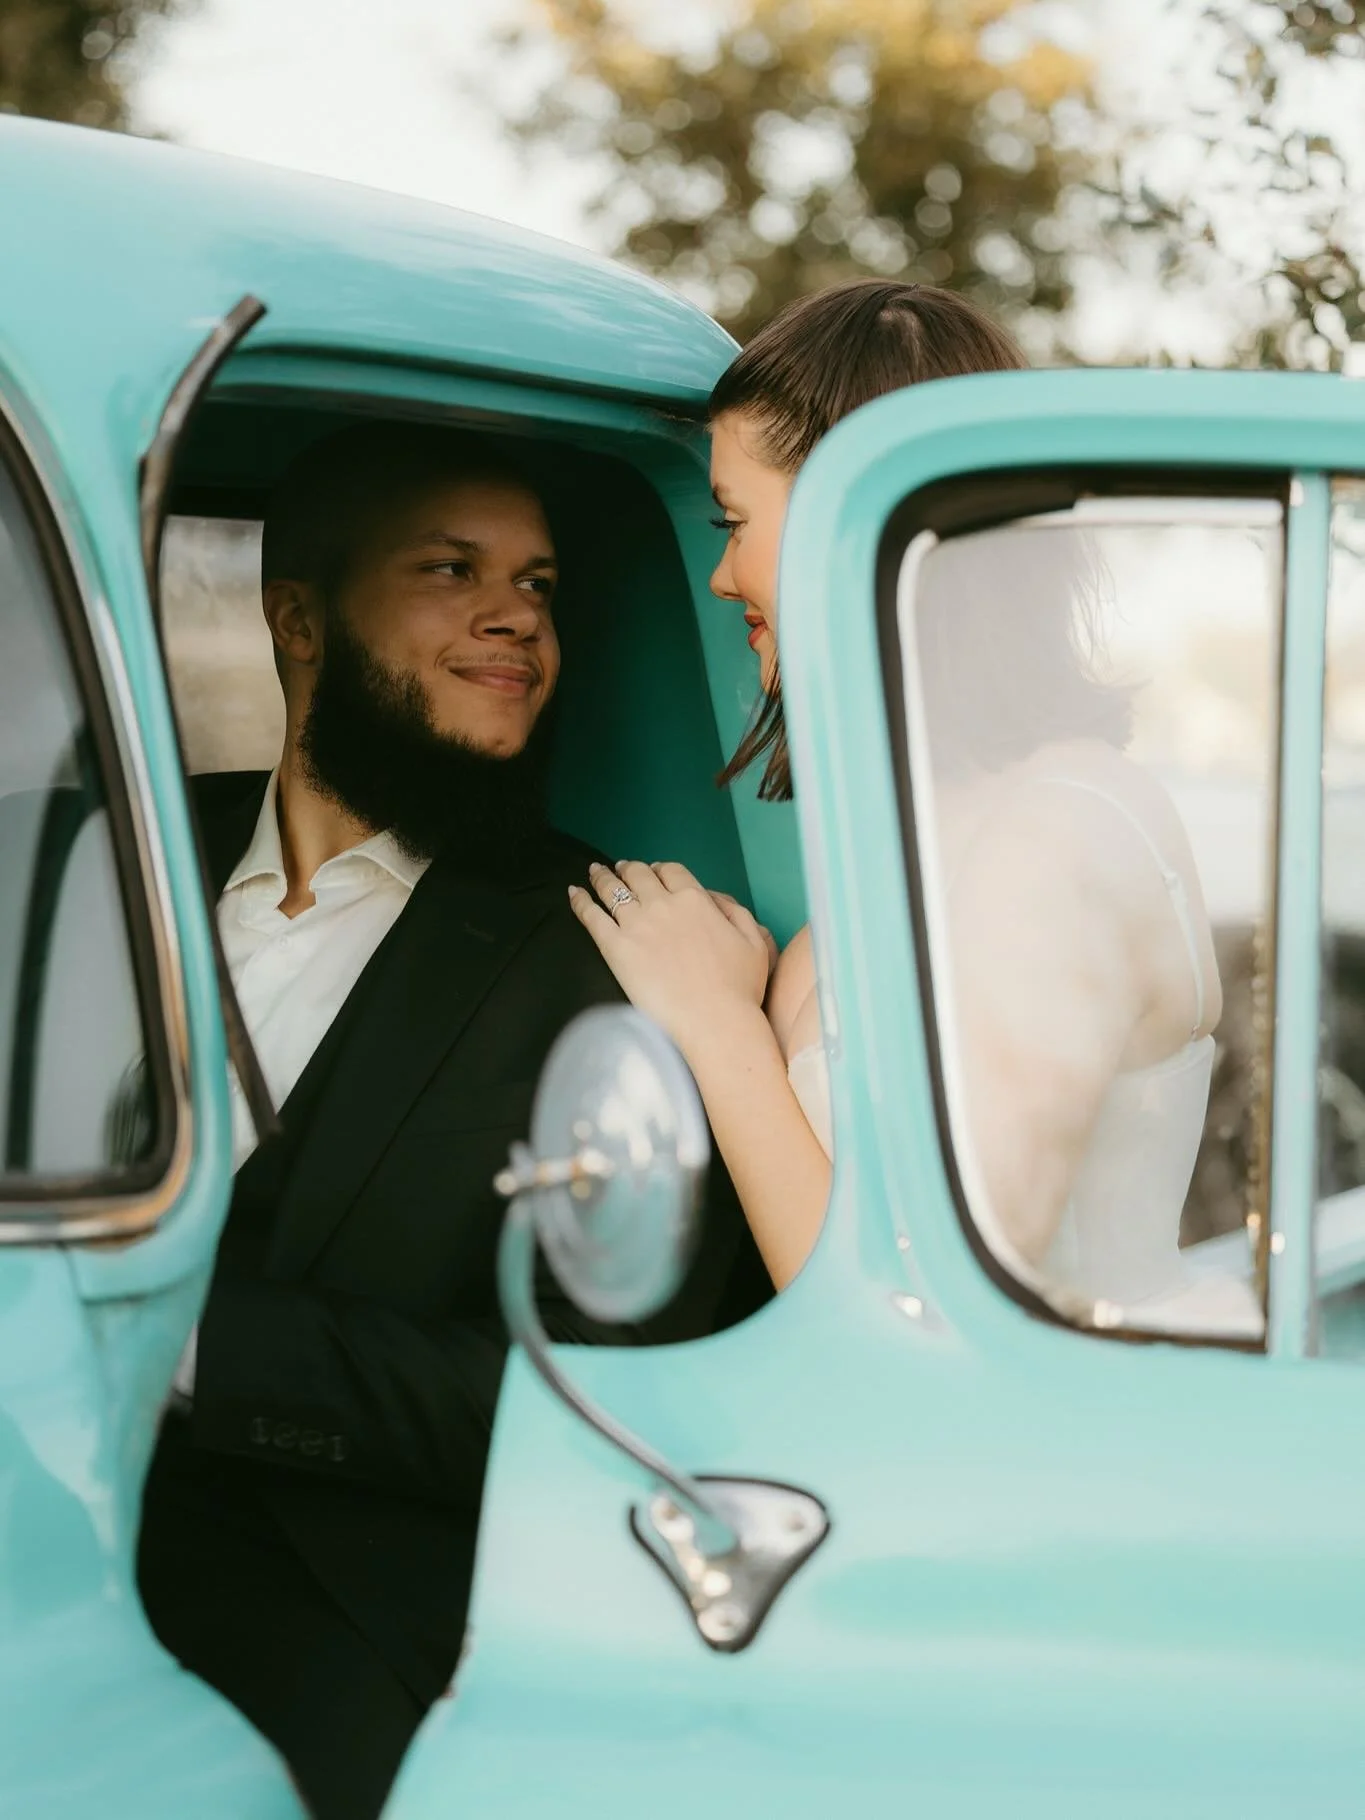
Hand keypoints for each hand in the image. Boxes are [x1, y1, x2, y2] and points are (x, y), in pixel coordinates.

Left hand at [569, 861, 775, 1056]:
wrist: (713, 1022)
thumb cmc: (739, 989)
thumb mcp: (755, 942)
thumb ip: (738, 915)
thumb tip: (717, 902)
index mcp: (696, 900)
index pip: (672, 872)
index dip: (660, 868)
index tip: (654, 870)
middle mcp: (663, 905)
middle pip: (639, 875)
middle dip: (628, 868)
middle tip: (620, 868)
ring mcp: (636, 925)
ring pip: (612, 890)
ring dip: (601, 877)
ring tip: (593, 872)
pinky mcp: (615, 948)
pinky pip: (592, 917)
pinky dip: (580, 901)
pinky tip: (573, 893)